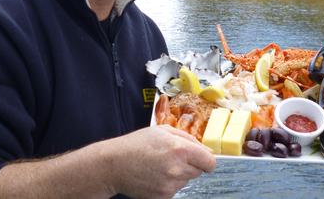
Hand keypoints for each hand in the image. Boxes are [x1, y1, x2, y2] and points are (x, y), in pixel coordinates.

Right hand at [101, 125, 215, 198]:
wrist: (113, 164)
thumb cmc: (136, 144)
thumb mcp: (162, 131)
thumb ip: (187, 138)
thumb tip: (206, 150)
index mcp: (180, 149)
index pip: (210, 162)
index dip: (206, 159)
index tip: (200, 158)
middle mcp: (177, 169)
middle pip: (198, 172)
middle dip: (189, 165)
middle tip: (170, 158)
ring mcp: (170, 185)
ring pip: (186, 180)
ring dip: (178, 174)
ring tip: (159, 166)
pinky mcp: (163, 196)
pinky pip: (174, 190)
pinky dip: (168, 184)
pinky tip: (154, 176)